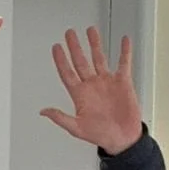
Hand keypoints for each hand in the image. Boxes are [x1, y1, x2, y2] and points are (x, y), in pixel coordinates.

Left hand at [40, 28, 142, 154]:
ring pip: (99, 58)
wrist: (123, 139)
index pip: (67, 72)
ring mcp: (107, 82)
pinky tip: (124, 41)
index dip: (61, 60)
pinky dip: (124, 51)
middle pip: (81, 61)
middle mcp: (92, 85)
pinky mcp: (123, 82)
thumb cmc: (101, 135)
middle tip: (69, 33)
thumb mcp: (77, 128)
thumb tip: (43, 112)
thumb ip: (60, 118)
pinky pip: (124, 63)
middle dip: (75, 46)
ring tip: (90, 31)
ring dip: (95, 44)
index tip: (56, 47)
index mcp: (80, 94)